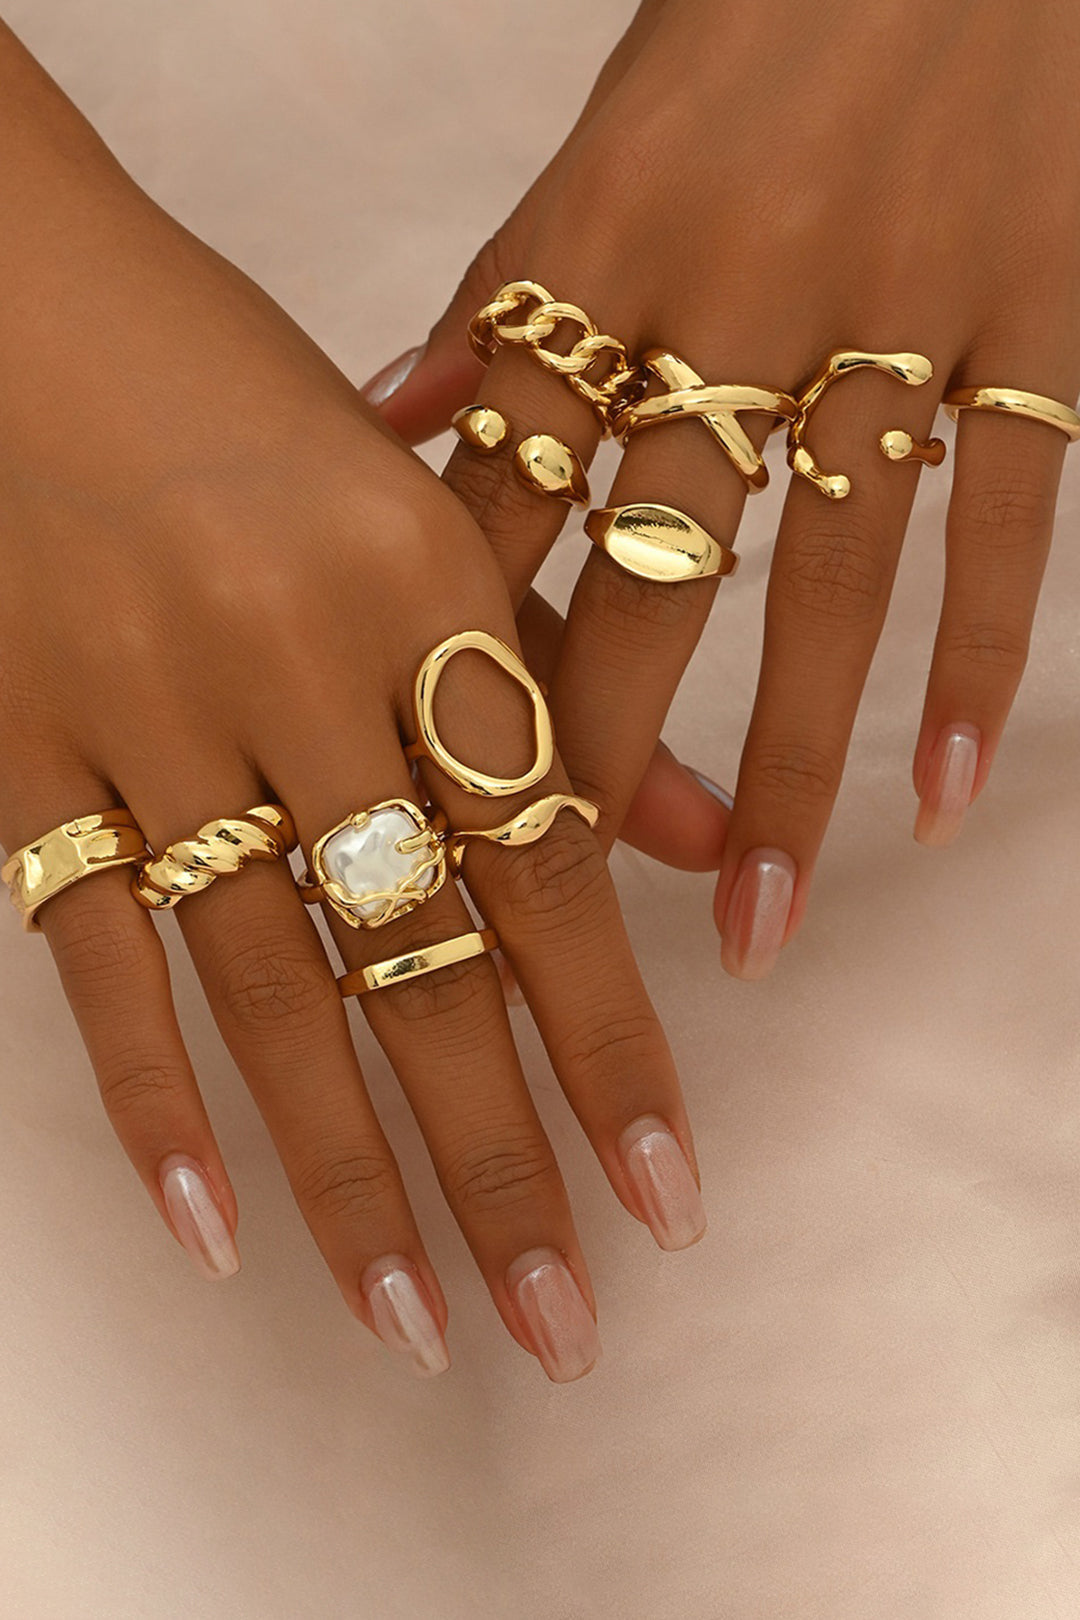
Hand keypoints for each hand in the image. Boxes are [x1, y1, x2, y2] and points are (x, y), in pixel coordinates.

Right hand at [0, 25, 708, 1380]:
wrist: (17, 297)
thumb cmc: (242, 395)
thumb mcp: (425, 498)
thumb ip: (546, 676)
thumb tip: (680, 841)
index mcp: (417, 584)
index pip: (544, 860)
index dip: (610, 1034)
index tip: (665, 1184)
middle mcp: (290, 662)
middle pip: (417, 958)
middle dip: (496, 1155)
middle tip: (560, 1321)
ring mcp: (144, 719)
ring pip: (263, 989)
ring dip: (341, 1171)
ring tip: (411, 1319)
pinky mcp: (22, 754)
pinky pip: (84, 953)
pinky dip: (147, 1096)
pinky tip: (211, 1228)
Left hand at [372, 0, 1078, 977]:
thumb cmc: (764, 29)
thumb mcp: (607, 139)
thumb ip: (510, 293)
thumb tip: (398, 415)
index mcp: (617, 239)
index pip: (513, 474)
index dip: (465, 631)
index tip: (427, 778)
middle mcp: (748, 287)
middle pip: (654, 558)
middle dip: (606, 743)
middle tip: (566, 908)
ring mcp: (905, 310)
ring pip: (833, 577)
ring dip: (793, 762)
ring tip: (757, 913)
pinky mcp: (1038, 319)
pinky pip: (1008, 519)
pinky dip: (977, 666)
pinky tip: (940, 791)